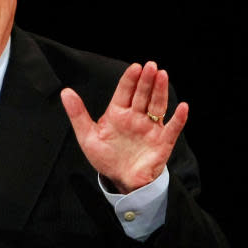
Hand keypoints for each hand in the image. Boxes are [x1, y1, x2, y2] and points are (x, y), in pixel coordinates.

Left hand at [60, 61, 187, 193]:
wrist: (121, 180)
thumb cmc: (105, 157)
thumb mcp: (87, 136)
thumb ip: (77, 114)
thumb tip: (65, 92)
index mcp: (117, 113)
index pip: (125, 92)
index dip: (130, 79)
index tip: (135, 67)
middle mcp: (135, 117)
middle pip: (142, 95)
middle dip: (146, 81)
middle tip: (150, 66)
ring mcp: (150, 128)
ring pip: (157, 106)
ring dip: (160, 91)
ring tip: (162, 76)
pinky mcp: (162, 142)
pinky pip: (172, 128)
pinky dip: (178, 119)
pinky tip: (182, 107)